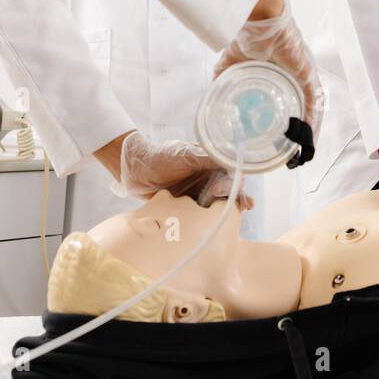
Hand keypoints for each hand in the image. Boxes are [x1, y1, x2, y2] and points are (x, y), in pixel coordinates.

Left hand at [117, 131, 252, 209]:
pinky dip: (211, 218)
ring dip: (229, 208)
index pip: (231, 173)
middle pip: (229, 189)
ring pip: (218, 202)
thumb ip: (208, 159)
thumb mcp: (186, 154)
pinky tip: (217, 223)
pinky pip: (203, 213)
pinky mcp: (187, 206)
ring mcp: (198, 192)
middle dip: (238, 197)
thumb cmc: (161, 157)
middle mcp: (207, 177)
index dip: (238, 182)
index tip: (238, 191)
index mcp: (210, 163)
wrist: (134, 171)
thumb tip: (231, 163)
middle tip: (244, 205)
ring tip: (240, 214)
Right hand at [215, 6, 324, 162]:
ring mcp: (304, 75)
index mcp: (283, 73)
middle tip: (293, 149)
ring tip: (303, 150)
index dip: (288, 119)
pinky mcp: (308, 75)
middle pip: (303, 107)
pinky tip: (309, 136)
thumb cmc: (248, 37)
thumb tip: (213, 90)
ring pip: (311, 108)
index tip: (281, 138)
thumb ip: (225, 76)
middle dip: (300, 129)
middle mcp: (296, 76)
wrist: (257, 20)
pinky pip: (314, 102)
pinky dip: (312, 120)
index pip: (290, 100)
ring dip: (308, 129)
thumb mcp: (233, 63)